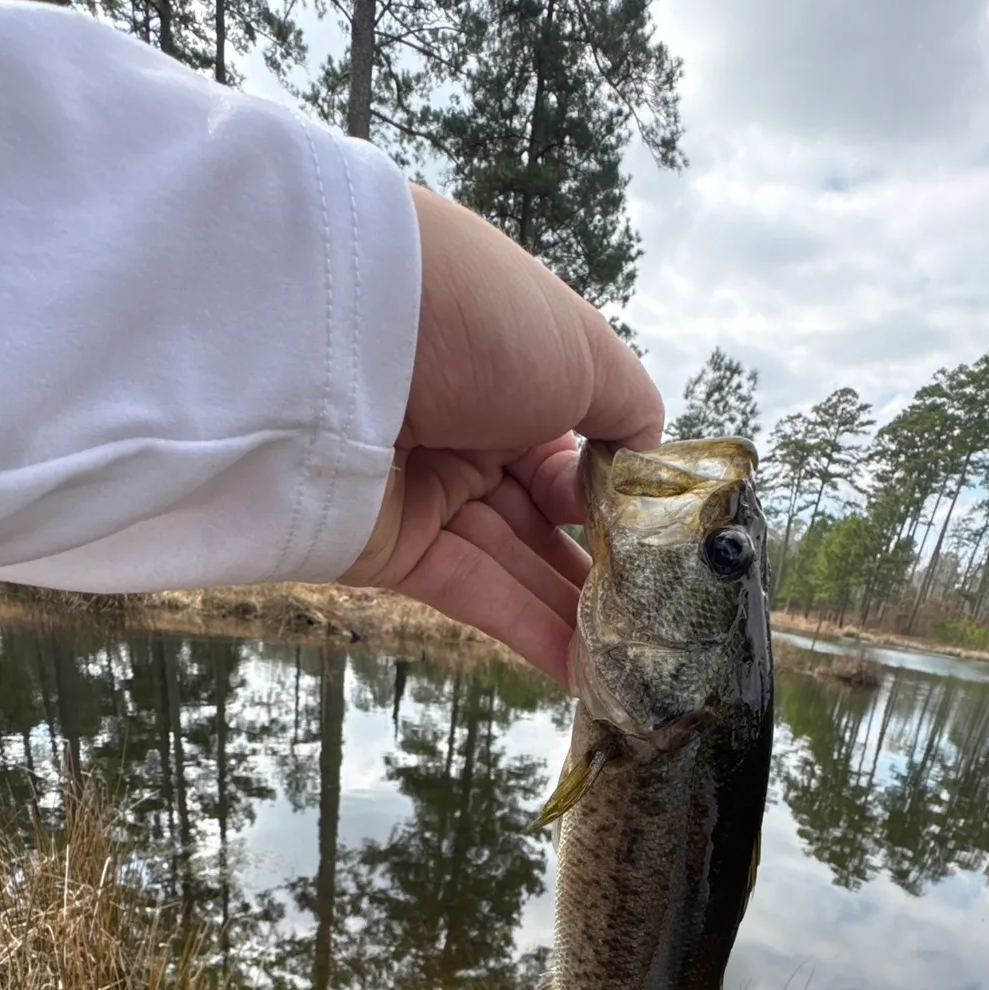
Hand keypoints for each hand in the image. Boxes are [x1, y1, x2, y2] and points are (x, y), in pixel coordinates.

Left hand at [340, 185, 664, 685]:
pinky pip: (472, 592)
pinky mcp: (389, 547)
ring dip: (573, 613)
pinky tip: (582, 671)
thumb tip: (644, 465)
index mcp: (513, 371)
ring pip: (514, 562)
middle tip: (653, 620)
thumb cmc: (475, 318)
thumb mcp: (582, 350)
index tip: (653, 537)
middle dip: (599, 567)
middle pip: (544, 514)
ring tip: (632, 662)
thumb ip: (629, 410)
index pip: (574, 450)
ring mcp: (427, 490)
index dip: (613, 496)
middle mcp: (469, 429)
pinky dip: (527, 631)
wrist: (334, 334)